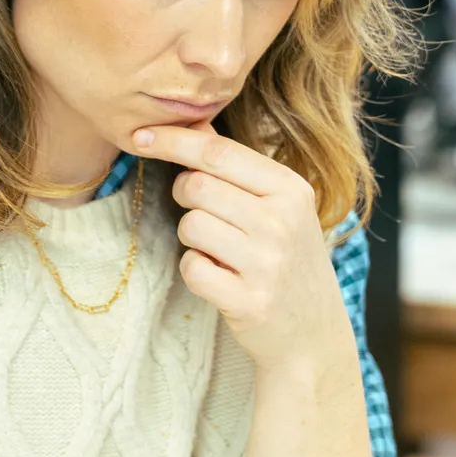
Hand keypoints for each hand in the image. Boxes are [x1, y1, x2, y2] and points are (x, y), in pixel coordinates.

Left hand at [133, 124, 353, 377]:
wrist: (314, 333)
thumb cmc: (288, 259)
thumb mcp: (280, 206)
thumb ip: (237, 166)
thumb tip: (193, 122)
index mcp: (291, 189)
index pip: (219, 152)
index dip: (174, 141)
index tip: (141, 136)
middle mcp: (283, 222)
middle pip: (197, 187)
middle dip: (185, 196)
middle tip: (205, 213)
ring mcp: (267, 263)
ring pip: (190, 226)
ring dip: (192, 238)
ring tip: (221, 251)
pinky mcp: (248, 301)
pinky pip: (192, 268)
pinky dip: (197, 271)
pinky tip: (222, 278)